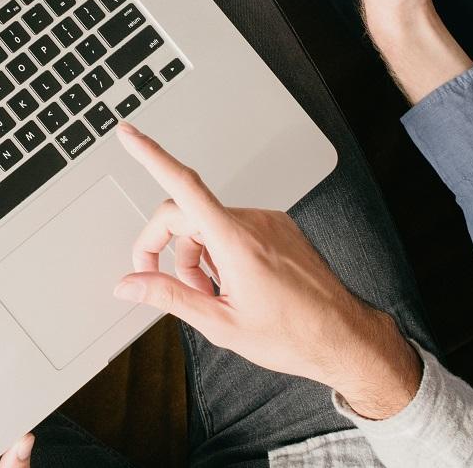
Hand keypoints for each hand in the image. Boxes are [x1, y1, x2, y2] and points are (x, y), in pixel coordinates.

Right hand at [112, 122, 420, 418]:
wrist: (343, 338)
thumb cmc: (292, 334)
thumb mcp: (220, 323)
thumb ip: (169, 296)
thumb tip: (129, 284)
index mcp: (236, 241)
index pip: (183, 186)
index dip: (150, 155)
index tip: (128, 133)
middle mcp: (253, 221)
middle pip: (185, 213)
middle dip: (167, 248)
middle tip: (165, 285)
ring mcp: (268, 221)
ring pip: (208, 223)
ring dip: (196, 255)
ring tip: (213, 294)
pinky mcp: (279, 227)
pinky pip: (232, 227)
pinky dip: (219, 251)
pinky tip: (232, 283)